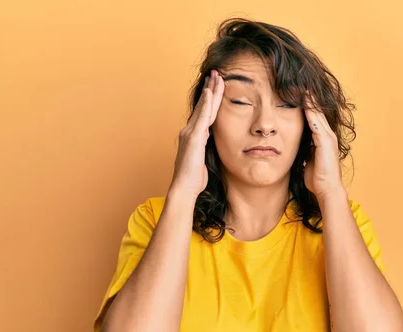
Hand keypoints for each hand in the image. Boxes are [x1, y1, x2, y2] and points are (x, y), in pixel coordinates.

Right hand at [170, 70, 223, 198]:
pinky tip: (210, 93)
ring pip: (204, 108)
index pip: (205, 113)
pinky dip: (206, 104)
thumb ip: (206, 147)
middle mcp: (190, 131)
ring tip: (217, 77)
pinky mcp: (193, 138)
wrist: (184, 187)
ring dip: (211, 91)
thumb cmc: (194, 177)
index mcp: (194, 135)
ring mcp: (190, 133)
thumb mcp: (203, 158)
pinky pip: (202, 118)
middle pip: (204, 106)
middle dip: (211, 88)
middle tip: (217, 73)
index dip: (211, 98)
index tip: (217, 85)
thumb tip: (211, 140)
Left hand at [303, 94, 344, 200]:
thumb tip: (294, 148)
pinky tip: (303, 102)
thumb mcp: (307, 160)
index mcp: (322, 138)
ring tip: (299, 86)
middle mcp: (327, 134)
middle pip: (316, 110)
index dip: (304, 104)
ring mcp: (328, 137)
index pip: (313, 116)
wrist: (326, 190)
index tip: (293, 92)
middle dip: (306, 97)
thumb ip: (304, 151)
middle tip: (296, 83)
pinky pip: (317, 122)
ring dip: (309, 100)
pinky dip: (310, 111)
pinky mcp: (326, 141)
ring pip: (317, 113)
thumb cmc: (317, 178)